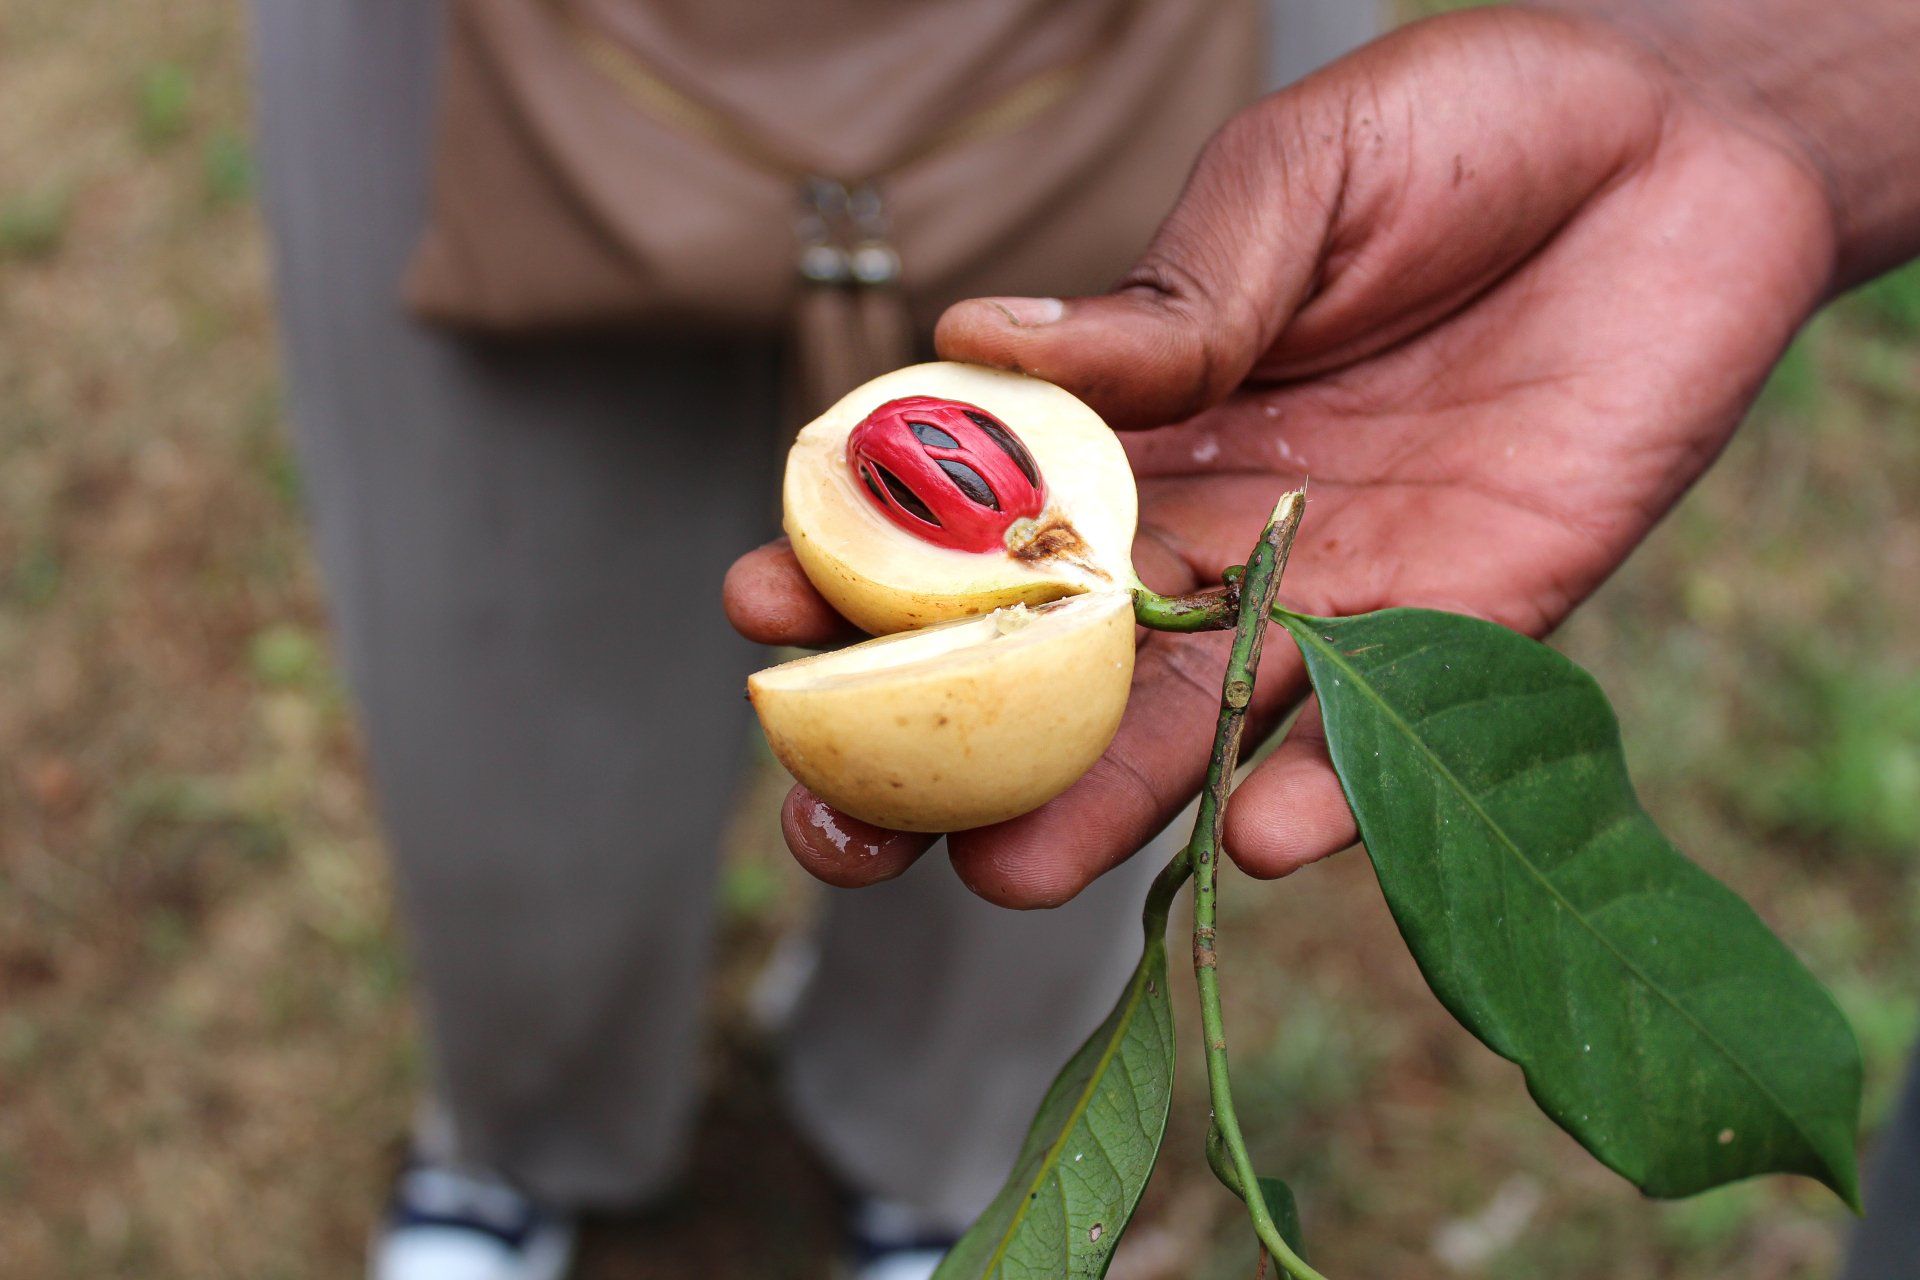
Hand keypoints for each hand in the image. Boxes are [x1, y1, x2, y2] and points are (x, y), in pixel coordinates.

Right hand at [725, 6, 1837, 905]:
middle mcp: (1216, 526)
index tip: (762, 612)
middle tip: (840, 827)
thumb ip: (1165, 297)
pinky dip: (1318, 791)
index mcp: (1145, 419)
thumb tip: (973, 337)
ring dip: (1098, 806)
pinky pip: (1380, 733)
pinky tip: (1245, 837)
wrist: (1685, 144)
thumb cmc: (1465, 131)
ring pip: (1189, 728)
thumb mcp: (1294, 181)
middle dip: (942, 752)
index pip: (980, 524)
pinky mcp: (1472, 625)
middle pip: (1056, 670)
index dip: (870, 574)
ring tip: (1003, 873)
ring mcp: (1334, 588)